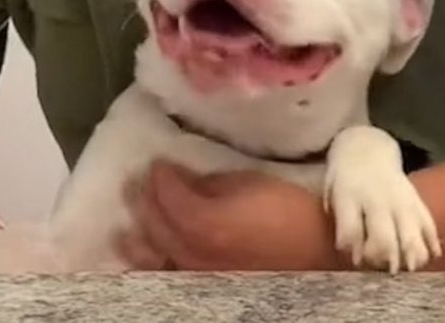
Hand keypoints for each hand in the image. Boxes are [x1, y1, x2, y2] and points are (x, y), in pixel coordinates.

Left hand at [118, 161, 346, 270]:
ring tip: (126, 226)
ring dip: (139, 236)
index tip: (158, 161)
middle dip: (144, 199)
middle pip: (154, 222)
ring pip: (155, 254)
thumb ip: (210, 183)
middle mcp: (190, 251)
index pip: (166, 193)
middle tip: (139, 182)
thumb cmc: (289, 213)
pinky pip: (171, 273)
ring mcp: (196, 272)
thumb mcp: (250, 184)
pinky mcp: (207, 283)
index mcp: (201, 221)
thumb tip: (185, 179)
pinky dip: (155, 263)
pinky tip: (147, 256)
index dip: (160, 174)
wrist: (319, 255)